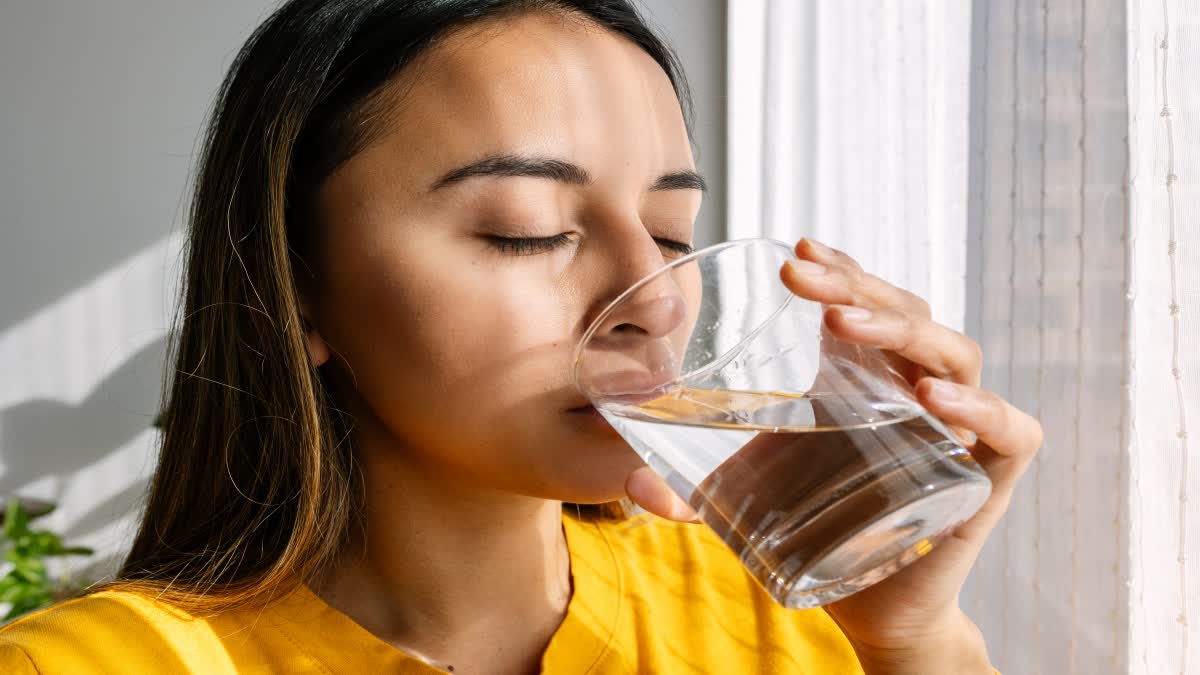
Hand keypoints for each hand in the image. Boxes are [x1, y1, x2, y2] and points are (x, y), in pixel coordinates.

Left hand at [624, 238, 1041, 673]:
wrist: (869, 605)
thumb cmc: (819, 529)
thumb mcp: (752, 492)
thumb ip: (697, 485)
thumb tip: (633, 484)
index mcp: (868, 378)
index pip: (865, 303)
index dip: (838, 272)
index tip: (795, 251)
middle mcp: (918, 391)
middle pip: (908, 314)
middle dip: (856, 288)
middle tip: (804, 277)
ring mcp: (957, 431)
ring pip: (954, 355)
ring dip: (903, 331)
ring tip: (845, 324)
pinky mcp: (986, 480)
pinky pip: (1011, 432)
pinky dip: (983, 410)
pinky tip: (934, 400)